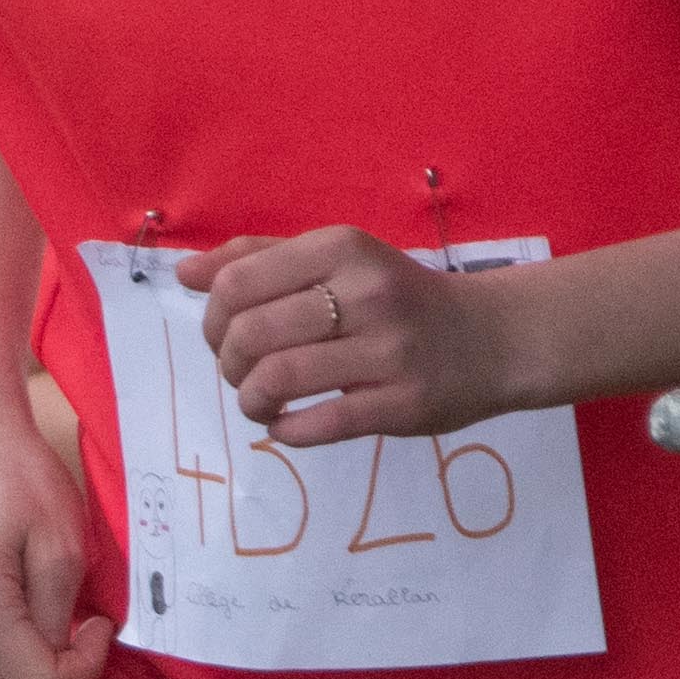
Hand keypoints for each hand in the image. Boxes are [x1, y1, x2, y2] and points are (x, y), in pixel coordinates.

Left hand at [189, 227, 519, 443]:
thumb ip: (261, 259)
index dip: (213, 320)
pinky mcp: (402, 403)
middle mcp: (366, 292)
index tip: (226, 337)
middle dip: (229, 364)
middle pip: (250, 333)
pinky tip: (288, 425)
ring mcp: (387, 350)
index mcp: (342, 248)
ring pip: (278, 379)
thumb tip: (187, 275)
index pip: (237, 283)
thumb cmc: (399, 298)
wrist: (493, 338)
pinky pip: (318, 424)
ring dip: (252, 400)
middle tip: (244, 374)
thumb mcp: (339, 260)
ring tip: (262, 403)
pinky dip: (285, 431)